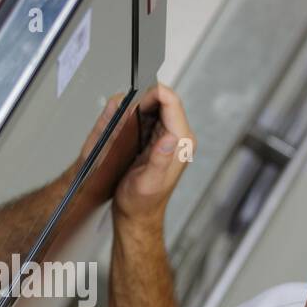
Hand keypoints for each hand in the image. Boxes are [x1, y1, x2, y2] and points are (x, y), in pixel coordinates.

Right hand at [111, 83, 194, 228]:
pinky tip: (126, 128)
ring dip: (138, 106)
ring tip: (124, 122)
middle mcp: (179, 137)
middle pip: (164, 99)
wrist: (138, 214)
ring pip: (155, 105)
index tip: (133, 98)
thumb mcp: (148, 182)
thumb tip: (171, 137)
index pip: (171, 101)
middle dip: (142, 98)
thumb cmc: (142, 202)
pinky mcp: (159, 139)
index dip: (152, 92)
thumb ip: (160, 159)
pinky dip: (136, 115)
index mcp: (181, 142)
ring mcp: (170, 137)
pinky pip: (148, 116)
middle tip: (125, 111)